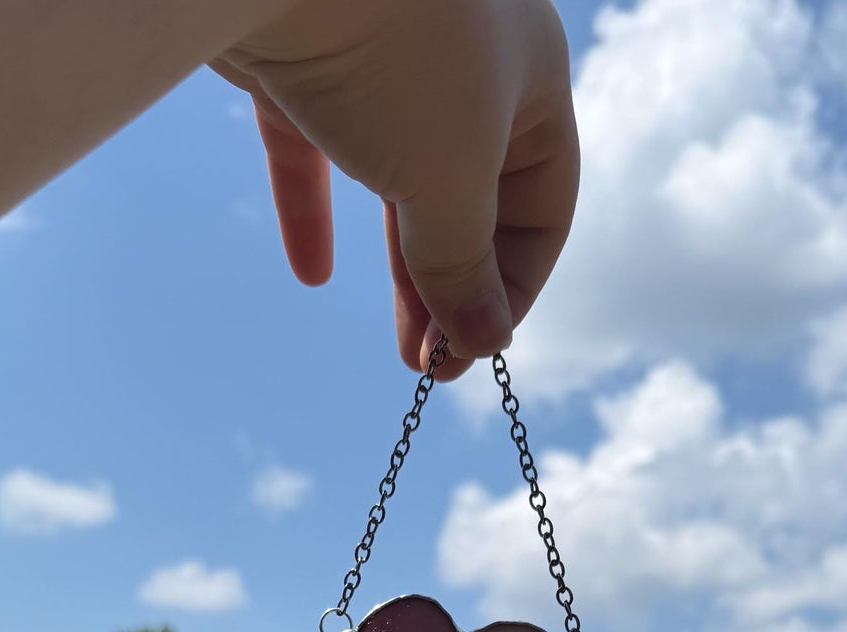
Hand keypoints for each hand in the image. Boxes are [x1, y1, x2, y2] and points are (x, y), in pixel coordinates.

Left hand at [214, 0, 578, 379]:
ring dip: (402, 267)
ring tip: (399, 346)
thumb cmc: (395, 50)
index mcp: (530, 78)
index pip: (543, 204)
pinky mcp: (303, 57)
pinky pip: (316, 149)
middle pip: (473, 199)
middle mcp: (465, 61)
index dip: (516, 286)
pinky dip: (314, 211)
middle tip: (432, 366)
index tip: (475, 348)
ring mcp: (382, 56)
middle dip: (454, 287)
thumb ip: (463, 264)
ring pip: (399, 179)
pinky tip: (310, 275)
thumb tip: (485, 339)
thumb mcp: (448, 178)